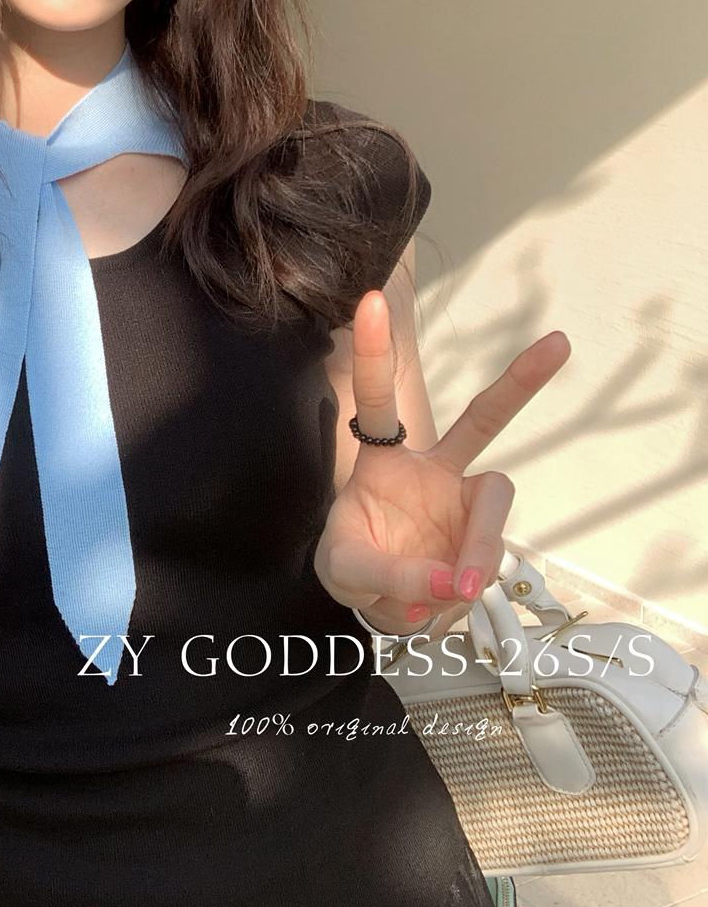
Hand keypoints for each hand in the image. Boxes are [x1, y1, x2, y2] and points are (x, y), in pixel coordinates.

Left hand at [315, 291, 570, 634]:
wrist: (380, 605)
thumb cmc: (353, 566)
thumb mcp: (348, 570)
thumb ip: (392, 573)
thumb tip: (454, 579)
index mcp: (383, 459)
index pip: (377, 398)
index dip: (374, 352)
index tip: (369, 300)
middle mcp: (431, 468)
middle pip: (481, 419)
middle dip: (519, 381)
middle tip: (559, 342)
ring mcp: (463, 500)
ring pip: (495, 499)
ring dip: (480, 543)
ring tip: (458, 586)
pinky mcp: (482, 533)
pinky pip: (494, 548)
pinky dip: (474, 573)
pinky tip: (450, 593)